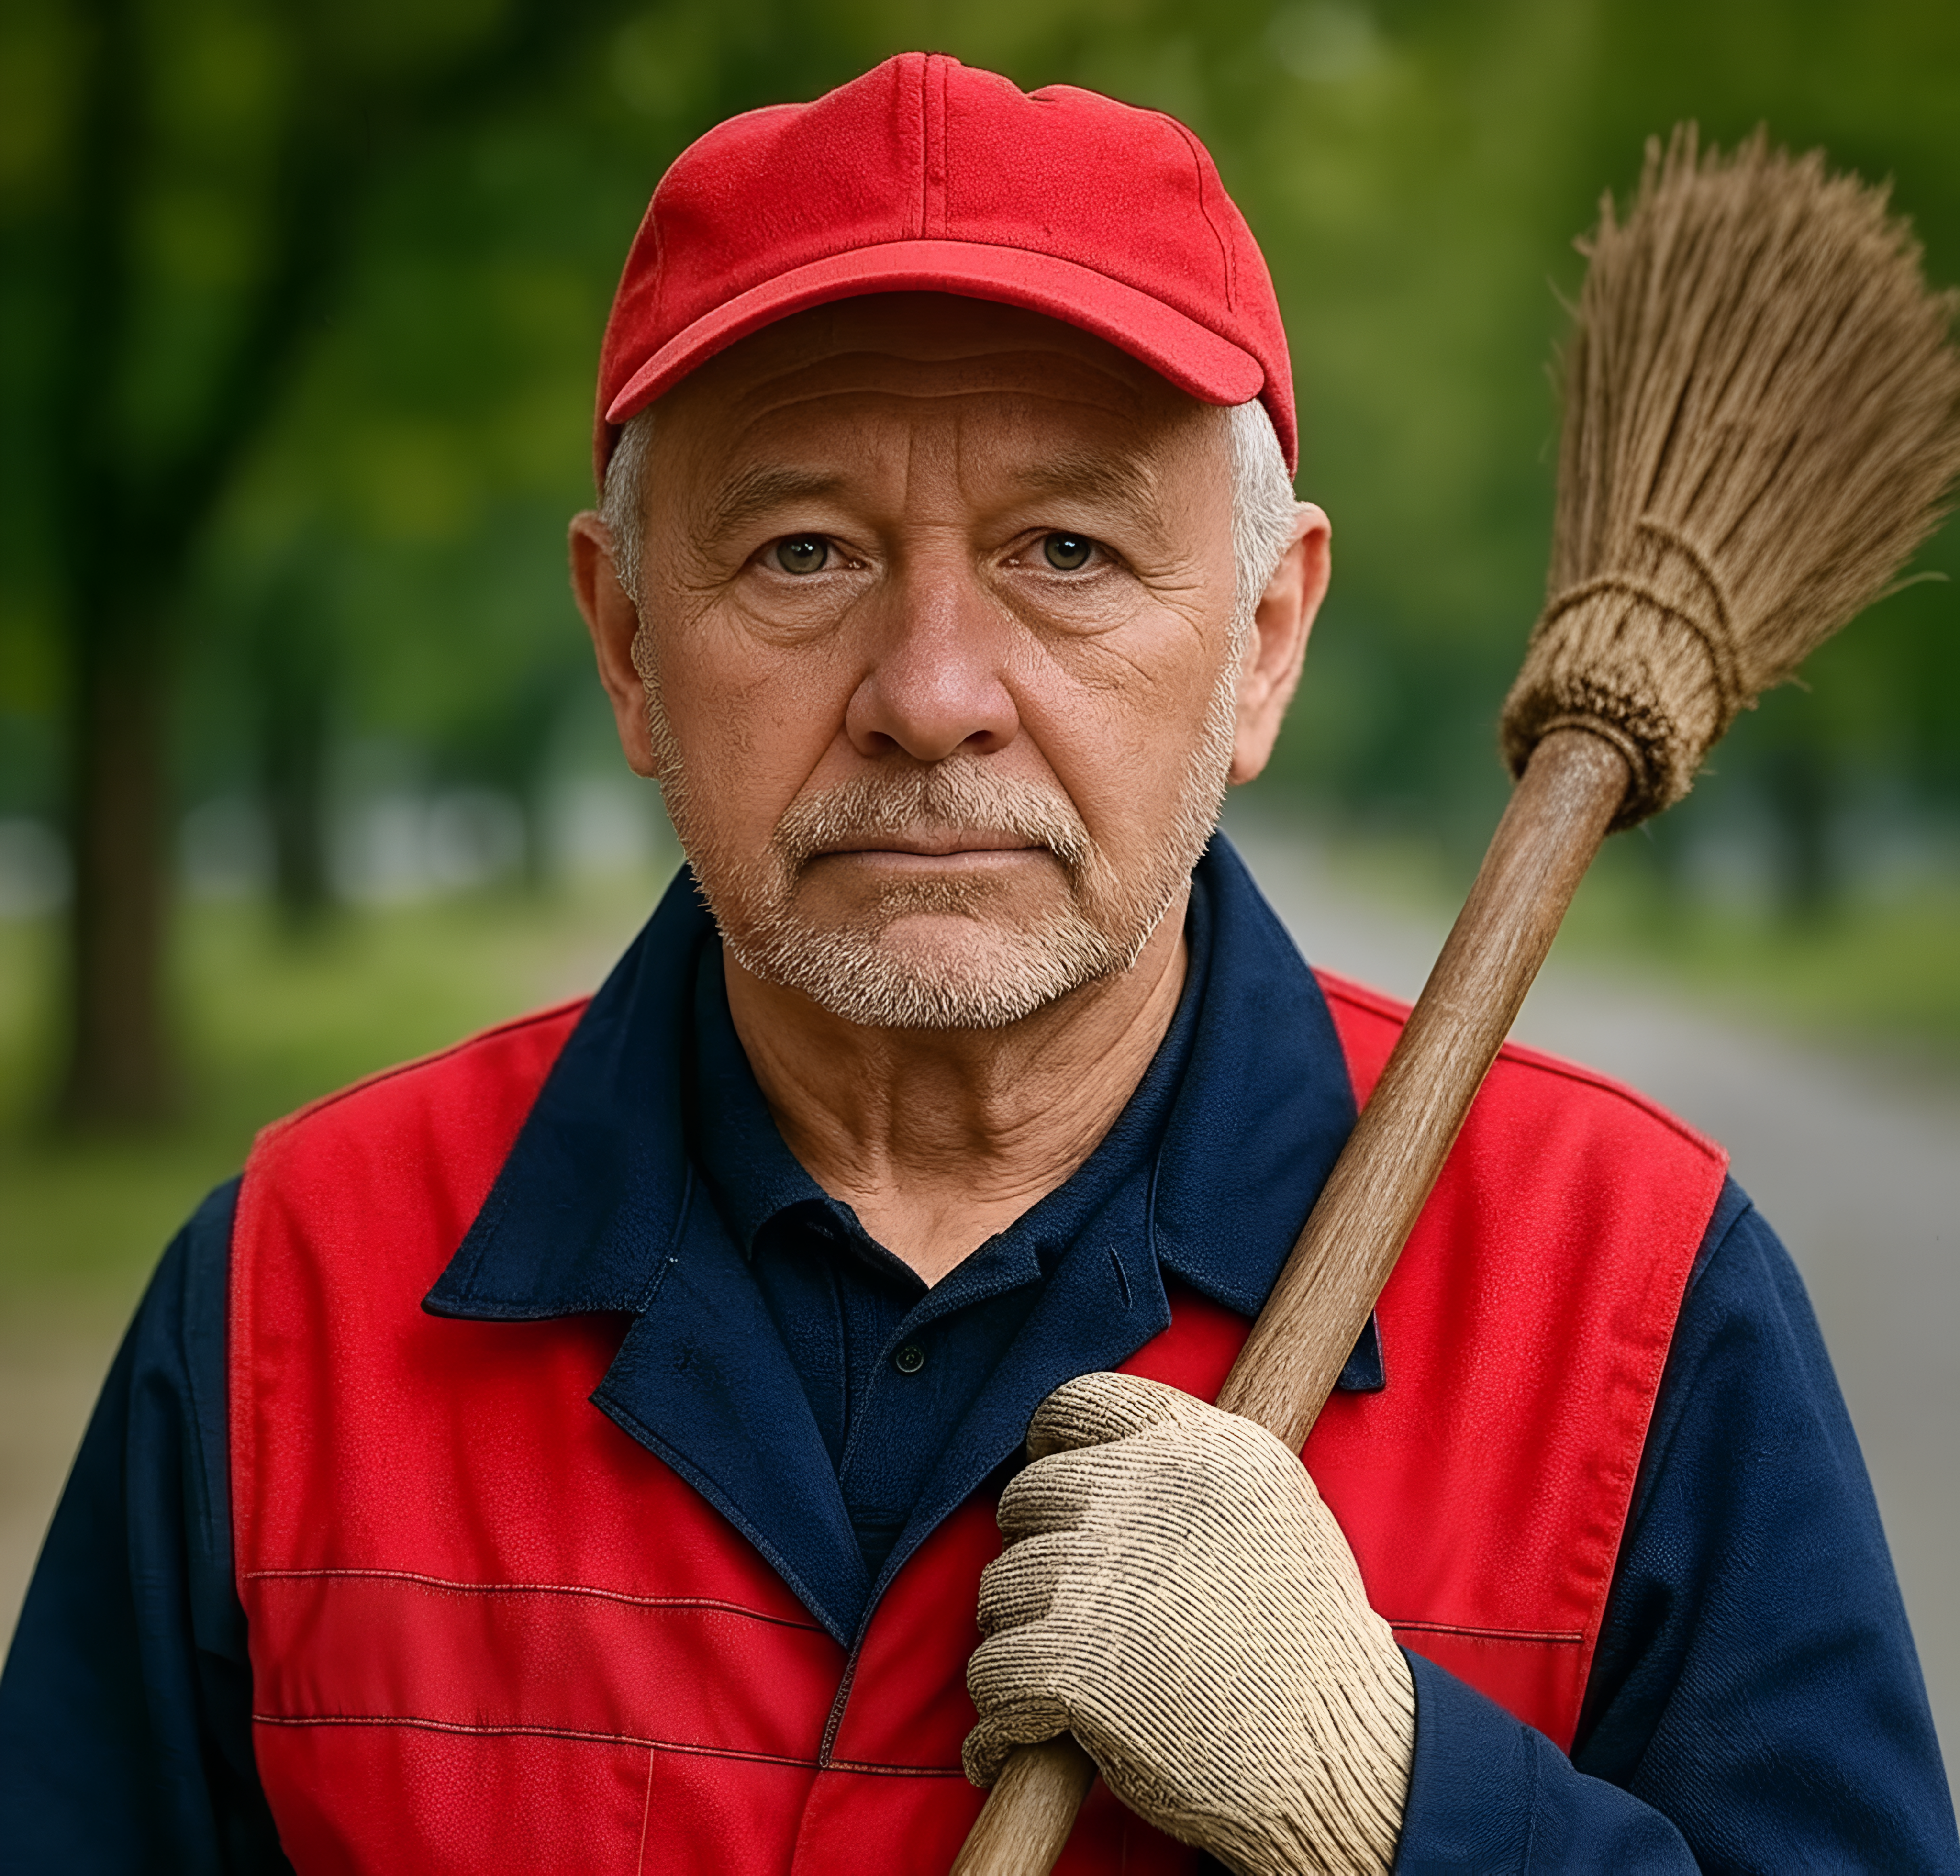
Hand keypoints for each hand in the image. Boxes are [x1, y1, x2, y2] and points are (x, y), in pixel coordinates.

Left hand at [964, 1371, 1413, 1875]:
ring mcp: (1105, 1576)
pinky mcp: (1073, 1662)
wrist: (1341, 1760)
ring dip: (1016, 1636)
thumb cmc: (1307, 1643)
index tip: (1049, 1480)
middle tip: (1061, 1606)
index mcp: (1203, 1446)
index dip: (1049, 1445)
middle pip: (1028, 1496)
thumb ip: (1187, 1473)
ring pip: (1001, 1587)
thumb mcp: (1274, 1510)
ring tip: (1055, 1677)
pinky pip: (992, 1673)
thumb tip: (1089, 1464)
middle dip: (1035, 1552)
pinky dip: (999, 1716)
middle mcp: (1148, 1494)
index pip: (1079, 1403)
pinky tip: (1022, 1738)